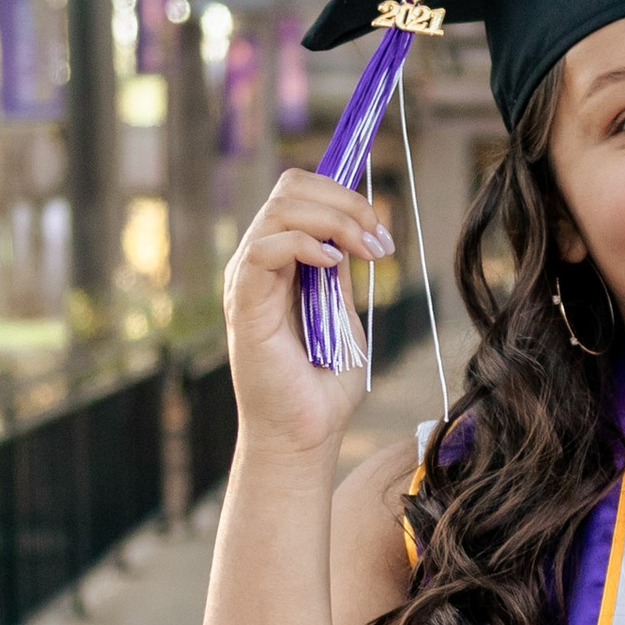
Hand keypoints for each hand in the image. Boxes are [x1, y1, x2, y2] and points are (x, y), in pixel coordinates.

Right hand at [221, 170, 394, 465]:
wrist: (305, 434)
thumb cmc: (323, 386)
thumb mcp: (342, 315)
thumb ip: (338, 274)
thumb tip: (352, 232)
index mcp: (280, 263)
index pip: (298, 195)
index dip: (341, 195)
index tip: (381, 229)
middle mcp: (258, 265)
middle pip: (288, 189)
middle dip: (343, 200)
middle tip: (379, 236)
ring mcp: (247, 281)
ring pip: (279, 209)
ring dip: (334, 219)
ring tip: (368, 250)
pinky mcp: (244, 304)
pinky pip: (263, 248)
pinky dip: (304, 243)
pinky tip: (333, 264)